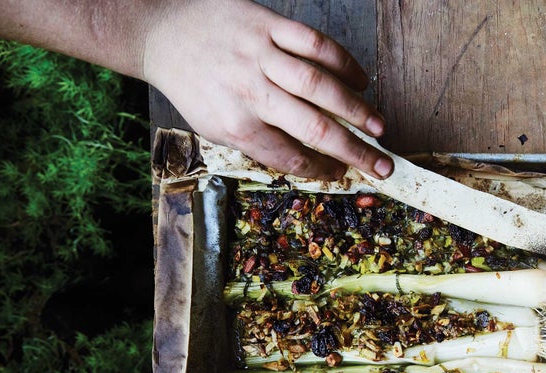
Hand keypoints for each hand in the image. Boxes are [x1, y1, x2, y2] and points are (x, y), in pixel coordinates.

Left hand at [143, 0, 392, 179]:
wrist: (163, 35)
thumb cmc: (193, 87)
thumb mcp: (215, 127)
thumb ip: (259, 142)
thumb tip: (308, 160)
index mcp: (235, 125)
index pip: (289, 156)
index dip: (322, 170)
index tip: (343, 175)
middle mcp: (249, 92)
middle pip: (313, 127)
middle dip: (354, 149)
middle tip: (381, 164)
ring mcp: (260, 54)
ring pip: (318, 84)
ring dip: (355, 108)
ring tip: (378, 126)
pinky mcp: (266, 23)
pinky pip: (313, 42)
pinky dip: (342, 62)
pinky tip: (360, 79)